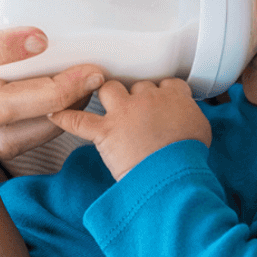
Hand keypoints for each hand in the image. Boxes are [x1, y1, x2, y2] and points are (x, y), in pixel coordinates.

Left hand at [49, 79, 210, 178]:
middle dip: (135, 96)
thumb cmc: (189, 157)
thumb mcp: (201, 130)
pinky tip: (55, 114)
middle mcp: (148, 98)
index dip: (161, 92)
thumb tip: (185, 122)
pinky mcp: (106, 131)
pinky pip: (78, 121)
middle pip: (137, 85)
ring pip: (109, 89)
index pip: (167, 83)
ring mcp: (125, 112)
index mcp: (174, 96)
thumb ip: (190, 117)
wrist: (173, 174)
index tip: (160, 101)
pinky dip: (65, 118)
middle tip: (136, 111)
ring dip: (106, 94)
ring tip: (106, 103)